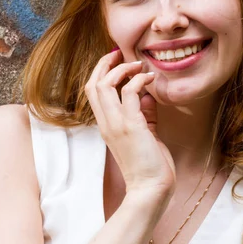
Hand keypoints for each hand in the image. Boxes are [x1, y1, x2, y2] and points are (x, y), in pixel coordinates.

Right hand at [85, 49, 175, 196]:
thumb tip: (147, 96)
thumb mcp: (145, 136)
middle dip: (104, 64)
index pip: (93, 93)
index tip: (115, 61)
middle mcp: (106, 124)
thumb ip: (144, 115)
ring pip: (104, 84)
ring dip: (122, 69)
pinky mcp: (131, 126)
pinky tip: (150, 79)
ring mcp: (116, 125)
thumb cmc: (150, 167)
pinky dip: (138, 80)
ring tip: (138, 65)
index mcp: (106, 126)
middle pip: (92, 84)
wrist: (150, 189)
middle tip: (120, 53)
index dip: (100, 73)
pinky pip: (128, 92)